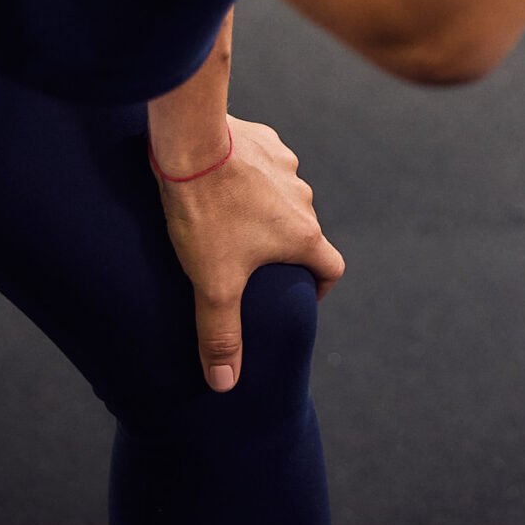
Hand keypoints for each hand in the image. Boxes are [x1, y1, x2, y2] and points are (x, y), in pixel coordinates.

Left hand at [154, 115, 345, 392]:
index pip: (331, 268)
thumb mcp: (211, 283)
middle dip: (281, 248)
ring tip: (226, 218)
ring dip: (265, 209)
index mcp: (302, 236)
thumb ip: (220, 334)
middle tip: (245, 261)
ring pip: (284, 196)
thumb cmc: (207, 215)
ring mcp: (287, 166)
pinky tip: (220, 180)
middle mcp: (304, 200)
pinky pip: (265, 163)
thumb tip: (225, 385)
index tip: (299, 294)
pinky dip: (250, 175)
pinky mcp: (265, 140)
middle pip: (303, 232)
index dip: (319, 286)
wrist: (193, 143)